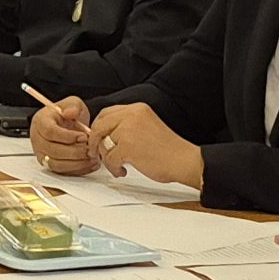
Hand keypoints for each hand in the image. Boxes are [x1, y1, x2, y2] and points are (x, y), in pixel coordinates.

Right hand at [31, 96, 96, 173]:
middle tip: (89, 148)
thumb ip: (73, 106)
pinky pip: (62, 172)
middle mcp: (38, 139)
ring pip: (56, 164)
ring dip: (76, 163)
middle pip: (52, 150)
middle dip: (74, 152)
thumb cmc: (68, 115)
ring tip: (91, 157)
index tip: (83, 136)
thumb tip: (69, 113)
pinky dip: (78, 169)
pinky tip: (90, 163)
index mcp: (40, 122)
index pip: (49, 131)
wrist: (68, 125)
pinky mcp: (50, 165)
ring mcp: (42, 154)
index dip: (67, 136)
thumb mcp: (72, 103)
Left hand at [89, 102, 203, 190]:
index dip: (98, 127)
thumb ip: (127, 125)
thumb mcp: (146, 125)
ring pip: (103, 144)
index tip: (98, 138)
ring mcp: (128, 130)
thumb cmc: (168, 149)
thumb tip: (104, 134)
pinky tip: (123, 170)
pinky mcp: (127, 147)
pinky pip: (109, 159)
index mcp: (137, 109)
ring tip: (118, 165)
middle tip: (97, 153)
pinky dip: (113, 168)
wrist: (183, 160)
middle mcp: (132, 115)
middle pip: (99, 126)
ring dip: (107, 158)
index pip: (106, 113)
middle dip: (95, 142)